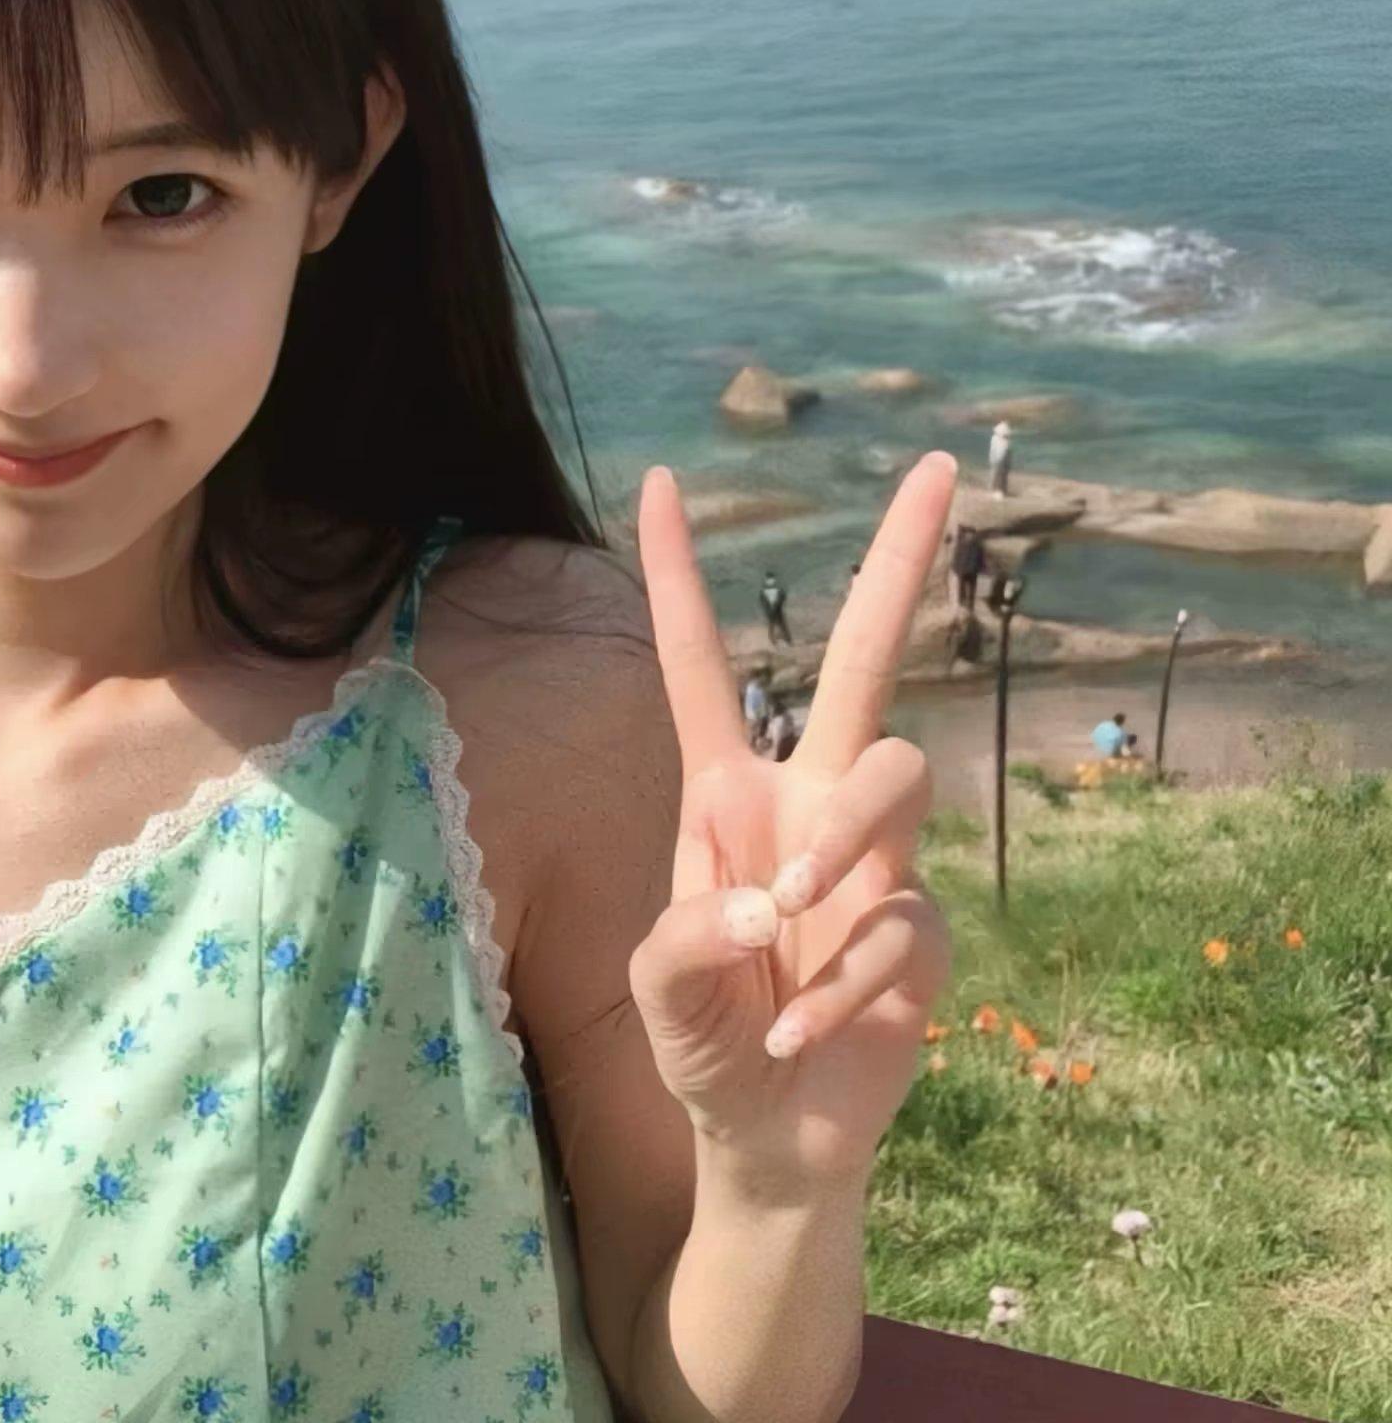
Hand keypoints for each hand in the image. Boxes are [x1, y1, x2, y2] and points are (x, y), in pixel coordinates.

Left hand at [628, 451, 956, 1186]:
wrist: (765, 1133)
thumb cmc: (699, 1036)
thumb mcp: (657, 980)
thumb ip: (689, 928)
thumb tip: (773, 895)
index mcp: (725, 788)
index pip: (698, 663)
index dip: (672, 575)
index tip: (656, 479)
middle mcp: (808, 798)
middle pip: (864, 660)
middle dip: (899, 562)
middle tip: (941, 465)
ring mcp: (875, 857)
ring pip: (900, 771)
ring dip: (842, 841)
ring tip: (789, 918)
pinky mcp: (923, 926)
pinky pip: (906, 917)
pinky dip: (841, 982)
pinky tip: (797, 1033)